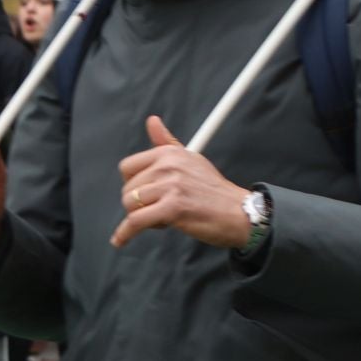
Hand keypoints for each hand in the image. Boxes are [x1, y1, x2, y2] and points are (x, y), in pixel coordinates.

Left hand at [112, 116, 250, 250]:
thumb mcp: (191, 160)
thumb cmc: (214, 190)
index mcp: (170, 153)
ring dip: (141, 217)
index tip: (146, 193)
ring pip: (130, 205)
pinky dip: (126, 234)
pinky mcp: (172, 208)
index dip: (133, 184)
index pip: (128, 167)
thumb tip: (152, 120)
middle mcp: (168, 166)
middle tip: (162, 209)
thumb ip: (166, 142)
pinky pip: (135, 222)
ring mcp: (170, 186)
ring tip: (164, 218)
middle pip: (128, 189)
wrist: (238, 213)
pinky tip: (122, 240)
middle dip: (139, 204)